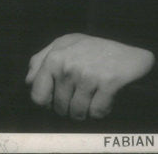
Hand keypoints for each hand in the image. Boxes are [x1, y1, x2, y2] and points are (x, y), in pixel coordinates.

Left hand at [25, 33, 154, 120]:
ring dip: (85, 112)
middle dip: (69, 108)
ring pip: (77, 113)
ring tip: (92, 98)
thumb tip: (28, 81)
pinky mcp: (107, 83)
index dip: (47, 103)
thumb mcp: (63, 45)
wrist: (128, 54)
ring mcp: (88, 74)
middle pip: (59, 108)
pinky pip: (96, 113)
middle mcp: (69, 65)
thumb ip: (41, 60)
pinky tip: (105, 99)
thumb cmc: (92, 50)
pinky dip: (100, 111)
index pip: (38, 96)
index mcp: (55, 57)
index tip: (57, 99)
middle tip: (80, 96)